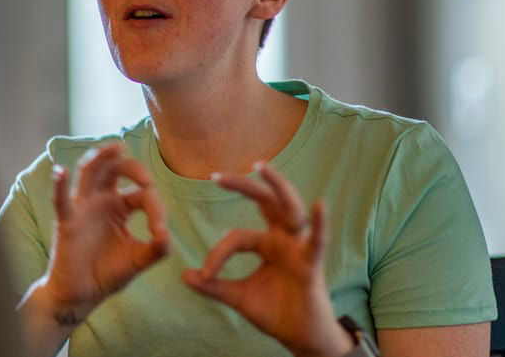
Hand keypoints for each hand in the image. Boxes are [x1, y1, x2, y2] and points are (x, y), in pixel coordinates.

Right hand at [38, 144, 169, 318]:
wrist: (83, 295)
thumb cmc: (108, 273)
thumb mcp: (139, 259)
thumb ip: (157, 248)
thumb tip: (165, 234)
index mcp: (121, 206)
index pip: (141, 193)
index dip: (155, 208)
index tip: (160, 233)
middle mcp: (101, 200)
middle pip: (115, 168)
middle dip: (133, 167)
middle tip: (147, 180)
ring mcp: (83, 208)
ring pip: (89, 172)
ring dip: (101, 157)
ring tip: (115, 148)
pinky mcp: (67, 222)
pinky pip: (61, 200)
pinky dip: (59, 184)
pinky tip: (61, 170)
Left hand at [182, 163, 353, 356]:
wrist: (299, 338)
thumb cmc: (275, 313)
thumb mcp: (238, 297)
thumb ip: (213, 286)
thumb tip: (184, 275)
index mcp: (267, 243)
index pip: (236, 236)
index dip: (218, 254)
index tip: (203, 275)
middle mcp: (283, 239)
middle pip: (265, 202)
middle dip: (242, 186)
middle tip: (216, 176)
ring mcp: (298, 248)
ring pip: (290, 209)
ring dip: (277, 186)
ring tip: (262, 167)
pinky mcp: (311, 264)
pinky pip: (317, 241)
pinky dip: (320, 224)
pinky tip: (319, 206)